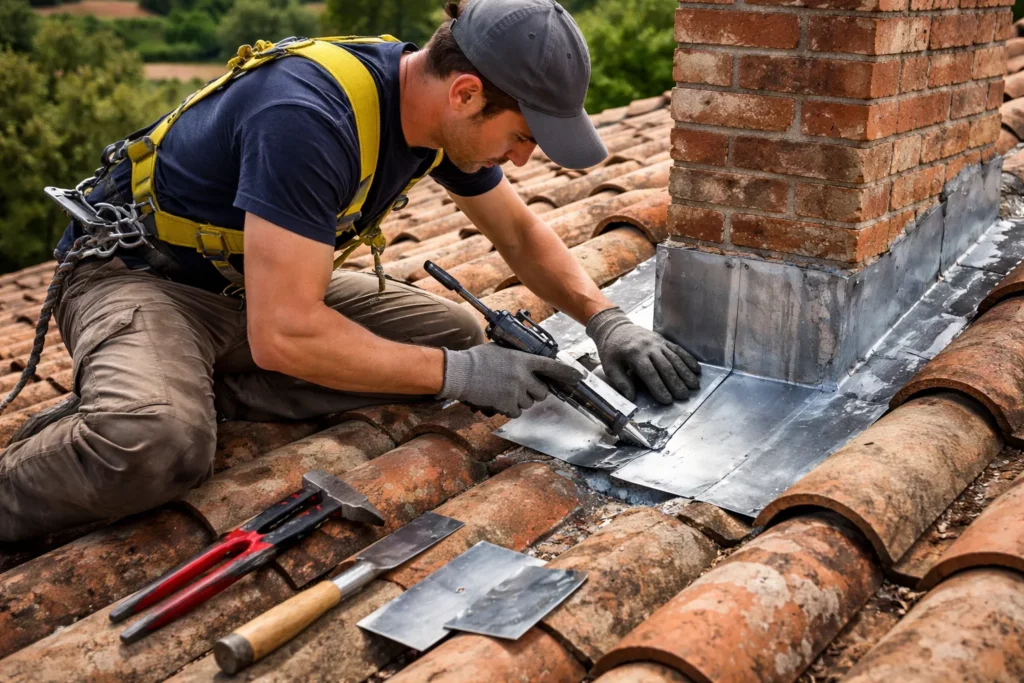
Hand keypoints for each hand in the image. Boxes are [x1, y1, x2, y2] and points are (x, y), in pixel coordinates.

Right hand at [438, 344, 582, 417]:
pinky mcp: (507, 404)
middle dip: (536, 392)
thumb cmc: (477, 359)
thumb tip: (526, 362)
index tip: (577, 376)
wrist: (461, 372)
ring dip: (521, 400)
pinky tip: (500, 399)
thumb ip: (517, 358)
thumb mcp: (500, 350)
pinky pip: (517, 412)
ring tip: (505, 391)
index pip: (551, 366)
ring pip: (529, 403)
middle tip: (523, 388)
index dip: (566, 372)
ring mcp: (516, 391)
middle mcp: (523, 376)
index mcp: (523, 360)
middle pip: (543, 392)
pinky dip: (510, 408)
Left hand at [587, 307, 700, 403]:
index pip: (649, 373)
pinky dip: (688, 359)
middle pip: (665, 366)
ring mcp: (657, 342)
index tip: (667, 400)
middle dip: (676, 383)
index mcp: (634, 353)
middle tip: (684, 396)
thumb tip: (632, 397)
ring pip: (674, 358)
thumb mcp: (609, 366)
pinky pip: (677, 349)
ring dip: (685, 372)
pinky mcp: (663, 340)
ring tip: (694, 386)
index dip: (659, 387)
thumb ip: (620, 382)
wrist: (614, 327)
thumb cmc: (611, 349)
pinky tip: (696, 369)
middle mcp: (648, 346)